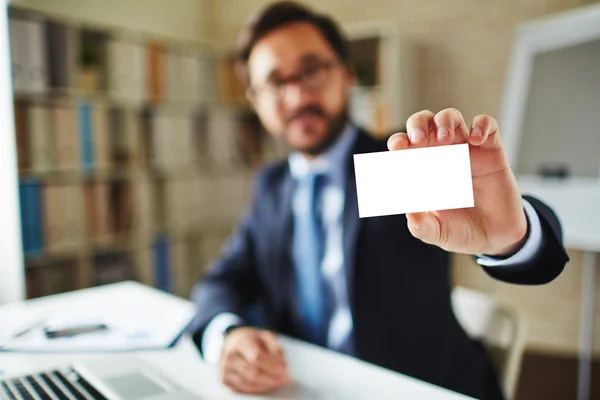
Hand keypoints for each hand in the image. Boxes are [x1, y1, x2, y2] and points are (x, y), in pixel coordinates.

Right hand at [219, 327, 291, 393]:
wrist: (231, 342)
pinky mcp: (225, 380)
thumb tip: (283, 365)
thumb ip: (275, 346)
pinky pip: (244, 389)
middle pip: (253, 373)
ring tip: (280, 382)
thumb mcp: (265, 336)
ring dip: (267, 385)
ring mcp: (225, 369)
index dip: (272, 365)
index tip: (285, 369)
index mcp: (240, 342)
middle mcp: (230, 356)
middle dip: (272, 378)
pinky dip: (259, 388)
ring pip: (249, 384)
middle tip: (287, 379)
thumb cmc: (251, 339)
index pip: (256, 357)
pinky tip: (269, 384)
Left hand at [387, 108, 527, 255]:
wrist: (497, 237)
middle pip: (424, 122)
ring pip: (451, 117)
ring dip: (445, 120)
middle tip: (418, 139)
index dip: (398, 142)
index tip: (398, 149)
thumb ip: (423, 227)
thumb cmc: (461, 230)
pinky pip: (487, 125)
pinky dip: (482, 126)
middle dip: (418, 124)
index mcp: (422, 169)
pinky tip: (476, 140)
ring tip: (445, 139)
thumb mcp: (440, 233)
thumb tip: (410, 215)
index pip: (404, 146)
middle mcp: (441, 155)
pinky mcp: (491, 150)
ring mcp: (466, 150)